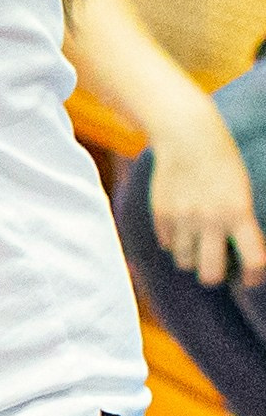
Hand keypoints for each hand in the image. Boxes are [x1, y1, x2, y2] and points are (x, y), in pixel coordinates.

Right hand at [148, 103, 265, 287]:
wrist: (187, 137)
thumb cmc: (222, 163)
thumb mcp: (241, 192)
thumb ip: (240, 224)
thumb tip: (238, 256)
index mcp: (238, 213)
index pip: (253, 261)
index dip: (254, 277)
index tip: (250, 278)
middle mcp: (210, 221)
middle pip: (210, 274)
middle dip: (214, 275)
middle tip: (215, 267)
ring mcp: (183, 219)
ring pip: (185, 262)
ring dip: (191, 257)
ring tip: (196, 243)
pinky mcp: (162, 215)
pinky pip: (168, 245)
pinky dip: (175, 241)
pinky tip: (181, 226)